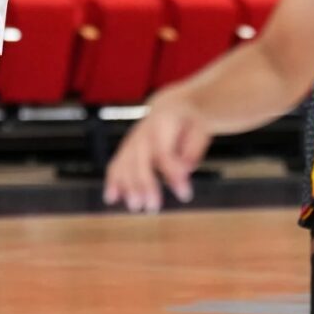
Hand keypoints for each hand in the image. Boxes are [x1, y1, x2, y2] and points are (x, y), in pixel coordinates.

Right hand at [103, 92, 210, 212]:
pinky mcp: (127, 148)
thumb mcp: (201, 130)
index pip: (164, 152)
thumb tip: (185, 171)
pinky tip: (112, 198)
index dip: (172, 174)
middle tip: (152, 208)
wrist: (173, 106)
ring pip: (125, 162)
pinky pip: (117, 163)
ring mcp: (133, 139)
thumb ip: (193, 150)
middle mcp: (144, 130)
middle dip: (144, 184)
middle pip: (140, 159)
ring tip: (135, 207)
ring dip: (128, 186)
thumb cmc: (190, 122)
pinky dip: (113, 181)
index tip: (185, 195)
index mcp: (164, 122)